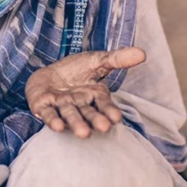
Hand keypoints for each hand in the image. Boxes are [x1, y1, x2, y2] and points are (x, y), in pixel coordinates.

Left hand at [25, 47, 145, 137]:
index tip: (116, 118)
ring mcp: (62, 107)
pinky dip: (53, 121)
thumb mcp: (97, 60)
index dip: (109, 111)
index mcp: (94, 95)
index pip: (104, 104)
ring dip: (76, 124)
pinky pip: (49, 114)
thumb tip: (142, 53)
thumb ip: (117, 59)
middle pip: (88, 113)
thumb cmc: (76, 70)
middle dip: (95, 120)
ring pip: (70, 115)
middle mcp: (80, 104)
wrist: (48, 73)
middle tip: (103, 128)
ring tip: (83, 133)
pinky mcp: (44, 107)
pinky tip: (57, 127)